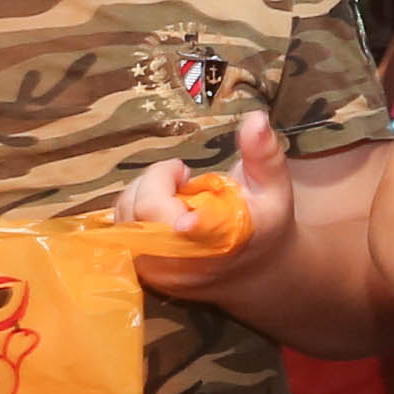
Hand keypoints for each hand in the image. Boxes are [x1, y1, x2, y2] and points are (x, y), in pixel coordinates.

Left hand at [118, 118, 282, 296]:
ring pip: (127, 219)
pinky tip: (160, 207)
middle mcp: (189, 263)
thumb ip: (263, 153)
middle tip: (183, 176)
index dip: (179, 209)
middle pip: (146, 213)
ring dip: (143, 192)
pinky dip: (134, 208)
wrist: (254, 271)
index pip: (193, 232)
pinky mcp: (144, 274)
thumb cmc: (263, 222)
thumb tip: (256, 119)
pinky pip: (120, 232)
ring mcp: (162, 273)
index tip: (184, 175)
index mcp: (226, 241)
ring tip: (174, 191)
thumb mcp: (273, 186)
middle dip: (157, 180)